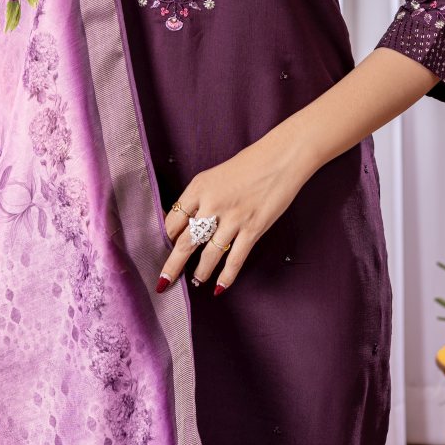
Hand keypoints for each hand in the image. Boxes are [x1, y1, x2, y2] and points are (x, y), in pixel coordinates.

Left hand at [156, 129, 313, 294]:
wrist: (280, 158)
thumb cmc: (249, 164)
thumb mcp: (215, 175)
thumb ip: (200, 198)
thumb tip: (187, 221)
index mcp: (199, 187)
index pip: (173, 220)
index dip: (167, 238)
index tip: (165, 248)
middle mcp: (212, 203)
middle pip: (185, 241)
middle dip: (172, 266)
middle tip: (163, 283)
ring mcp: (233, 217)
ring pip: (209, 254)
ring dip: (200, 272)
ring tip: (195, 282)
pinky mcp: (253, 228)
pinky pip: (236, 258)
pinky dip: (227, 275)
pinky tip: (220, 287)